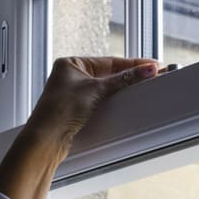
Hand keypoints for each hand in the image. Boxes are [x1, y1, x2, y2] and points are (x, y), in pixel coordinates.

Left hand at [0, 55, 165, 198]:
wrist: (46, 138)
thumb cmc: (59, 110)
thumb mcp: (96, 89)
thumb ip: (122, 80)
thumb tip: (144, 70)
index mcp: (71, 64)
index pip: (109, 61)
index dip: (132, 64)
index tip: (150, 65)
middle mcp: (71, 77)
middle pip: (109, 74)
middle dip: (129, 76)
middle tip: (151, 76)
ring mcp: (74, 94)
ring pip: (106, 88)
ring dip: (122, 88)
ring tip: (141, 86)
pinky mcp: (78, 110)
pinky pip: (101, 101)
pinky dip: (113, 100)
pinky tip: (125, 100)